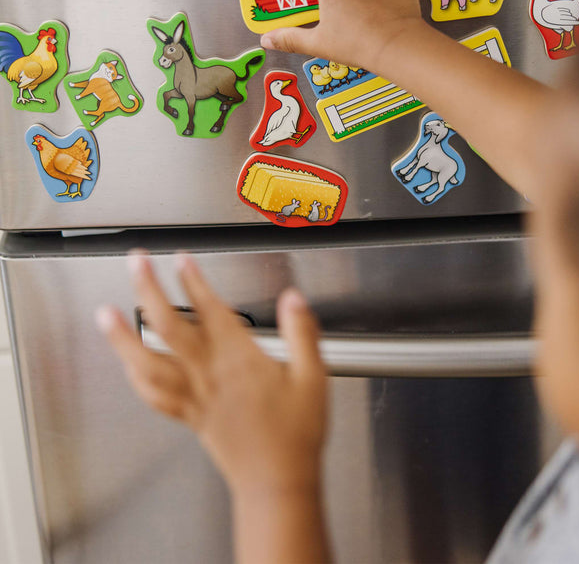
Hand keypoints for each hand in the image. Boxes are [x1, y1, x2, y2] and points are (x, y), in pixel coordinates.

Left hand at [96, 252, 327, 496]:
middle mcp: (209, 375)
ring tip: (105, 313)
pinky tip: (126, 363)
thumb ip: (302, 333)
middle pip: (168, 326)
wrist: (277, 481)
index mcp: (239, 361)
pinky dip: (134, 374)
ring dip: (122, 336)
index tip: (182, 258)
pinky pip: (153, 394)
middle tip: (136, 263)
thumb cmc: (295, 433)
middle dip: (148, 289)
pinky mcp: (189, 415)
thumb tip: (294, 299)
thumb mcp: (313, 377)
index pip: (209, 309)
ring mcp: (194, 396)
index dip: (193, 280)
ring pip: (147, 362)